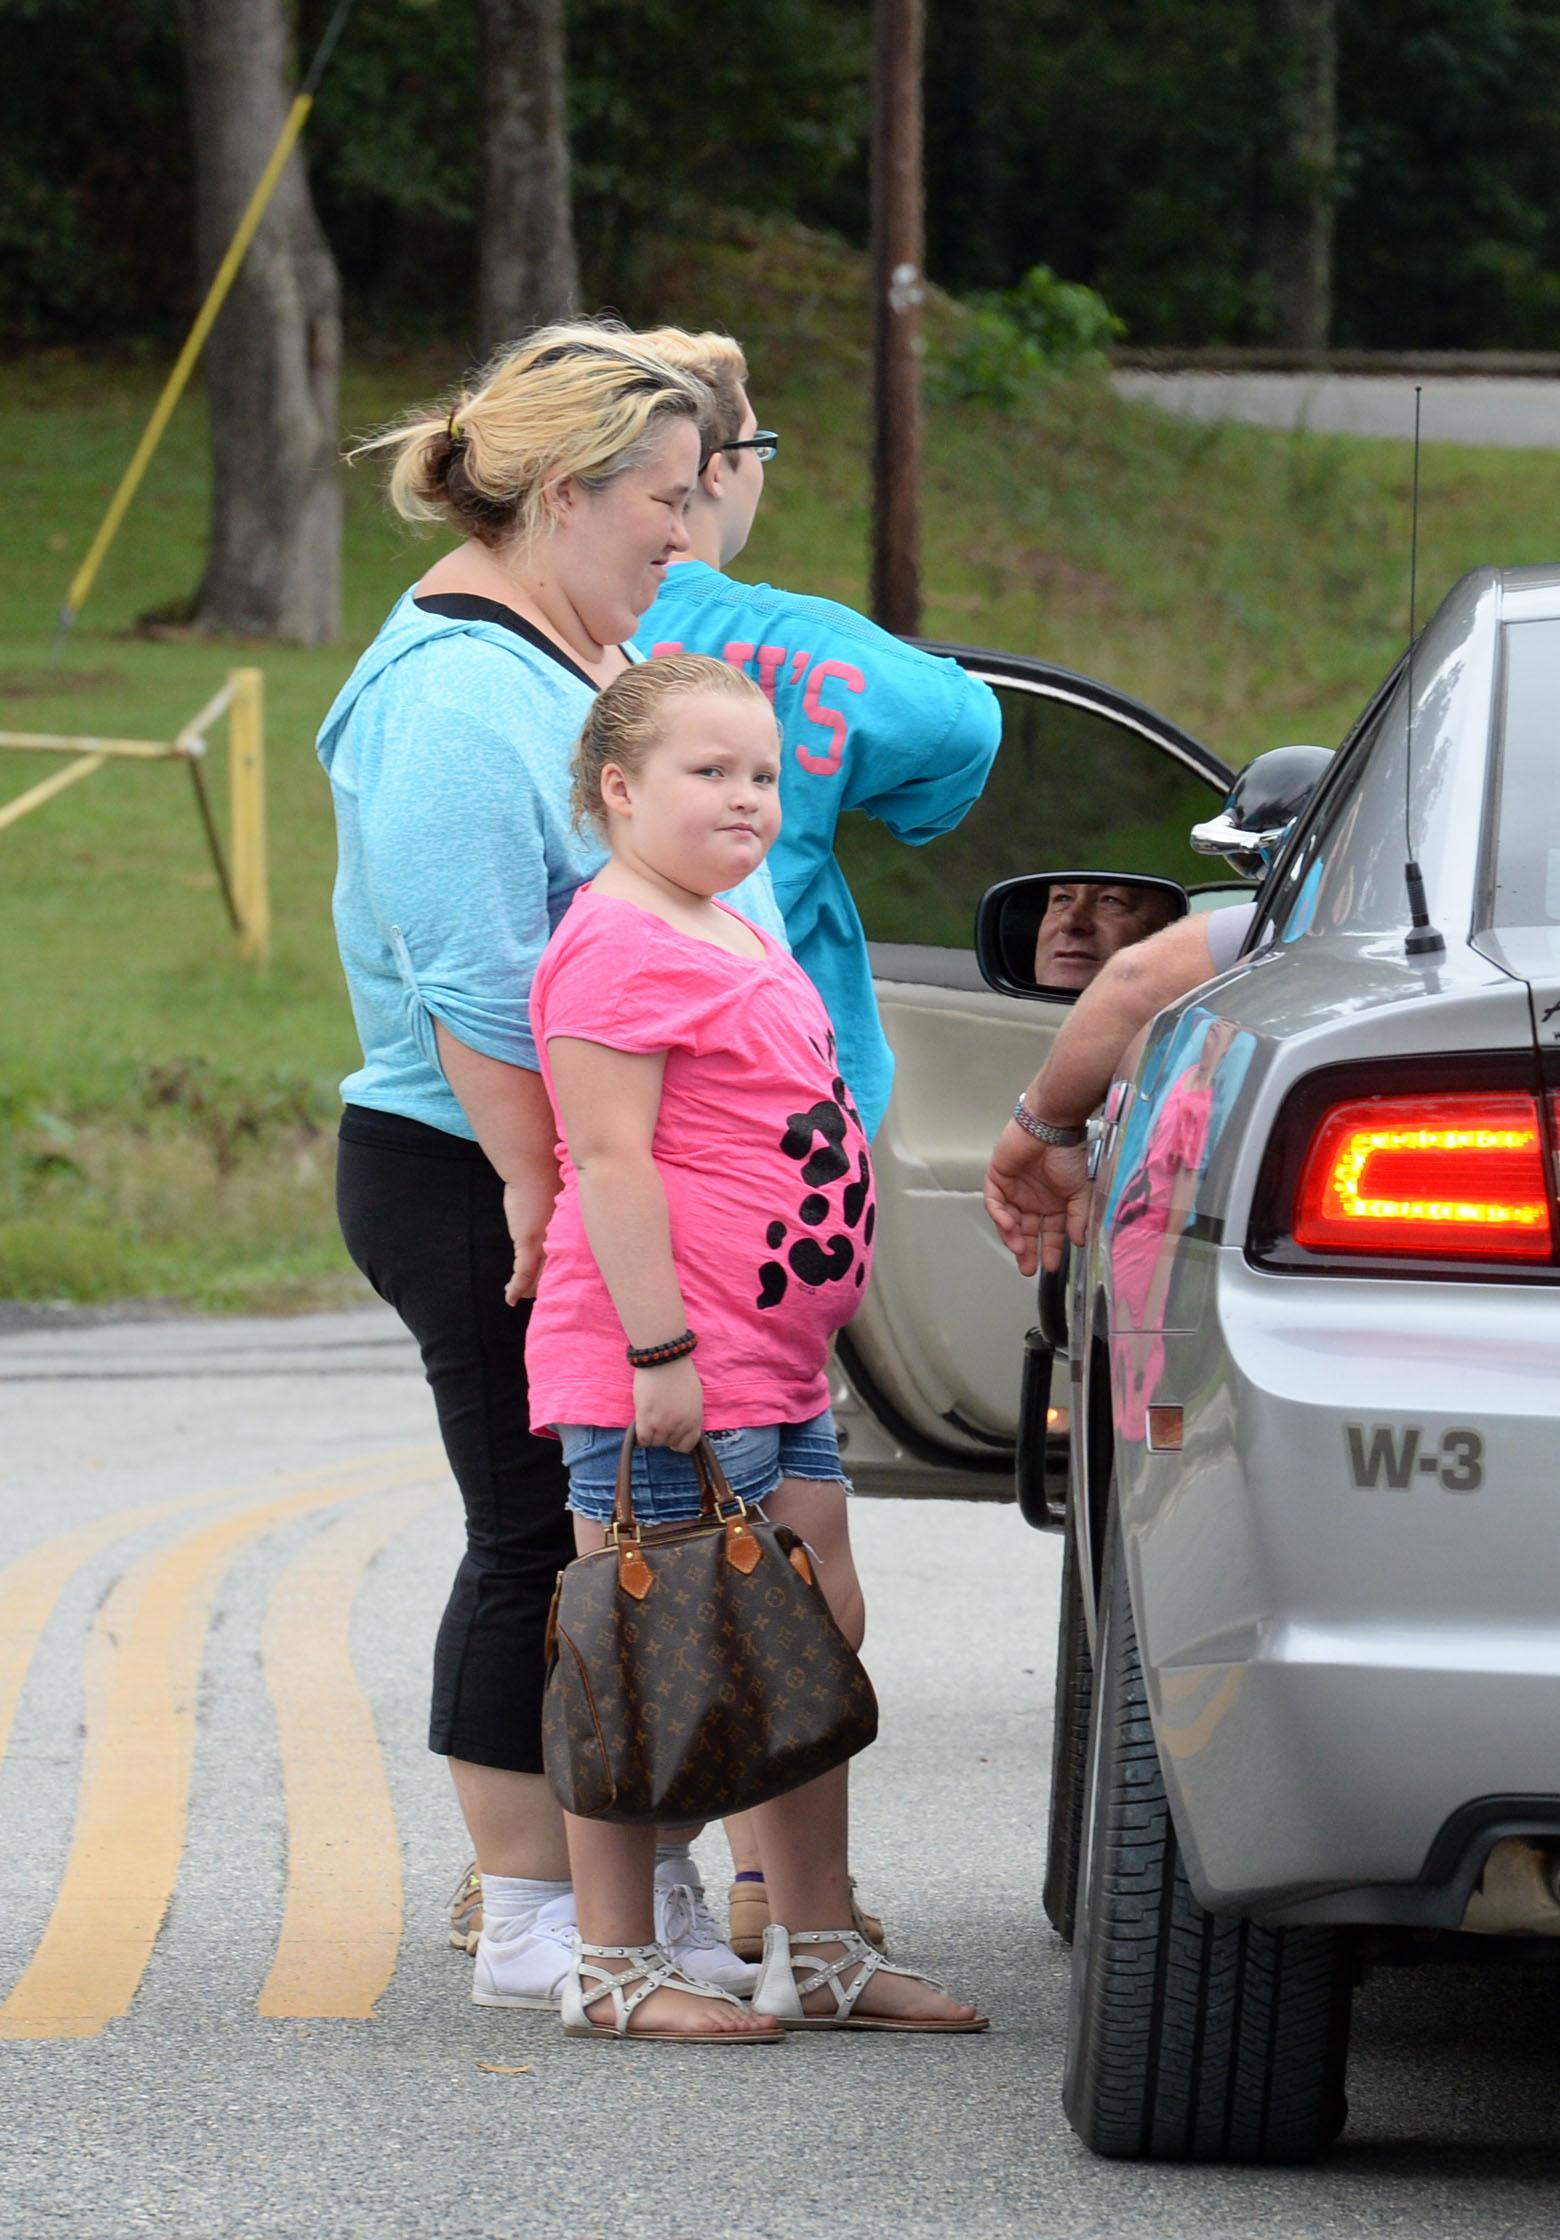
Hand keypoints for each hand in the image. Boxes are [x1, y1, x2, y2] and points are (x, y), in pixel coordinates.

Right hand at [501, 1171, 557, 1304]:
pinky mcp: (527, 1243)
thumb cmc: (550, 1169)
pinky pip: (522, 1274)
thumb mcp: (562, 1187)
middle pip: (558, 1270)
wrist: (536, 1165)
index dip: (567, 1268)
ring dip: (530, 1288)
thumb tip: (571, 1194)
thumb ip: (566, 1198)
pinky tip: (510, 1298)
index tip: (565, 1277)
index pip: (570, 1256)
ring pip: (539, 1275)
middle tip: (546, 1294)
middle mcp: (560, 1238)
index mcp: (570, 1228)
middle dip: (550, 1283)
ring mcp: (544, 1242)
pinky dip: (516, 1288)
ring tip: (525, 1296)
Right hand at [633, 1358, 703, 1450]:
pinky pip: (643, 1439)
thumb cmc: (679, 1373)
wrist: (665, 1360)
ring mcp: (663, 1424)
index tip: (672, 1434)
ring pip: (655, 1442)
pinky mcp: (647, 1420)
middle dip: (663, 1434)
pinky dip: (641, 1435)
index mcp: (695, 1420)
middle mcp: (681, 1426)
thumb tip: (682, 1425)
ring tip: (649, 1418)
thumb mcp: (694, 1397)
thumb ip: (689, 1415)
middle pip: (669, 1443)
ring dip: (651, 1433)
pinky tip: (641, 1423)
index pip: (687, 1445)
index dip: (678, 1441)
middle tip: (658, 1419)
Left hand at [983, 1120, 1091, 1277]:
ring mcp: (1015, 1191)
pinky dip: (1000, 1216)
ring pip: (1010, 1222)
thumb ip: (1078, 1217)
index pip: (1050, 1234)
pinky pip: (995, 1204)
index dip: (1051, 1250)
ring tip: (1020, 1249)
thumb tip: (1080, 1241)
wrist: (1051, 1126)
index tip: (1052, 1266)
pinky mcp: (998, 1179)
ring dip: (1013, 1237)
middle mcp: (1034, 1200)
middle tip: (1029, 1267)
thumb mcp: (1080, 1191)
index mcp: (1054, 1204)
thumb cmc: (1069, 1153)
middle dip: (1028, 1251)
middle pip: (1028, 1232)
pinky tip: (1009, 1226)